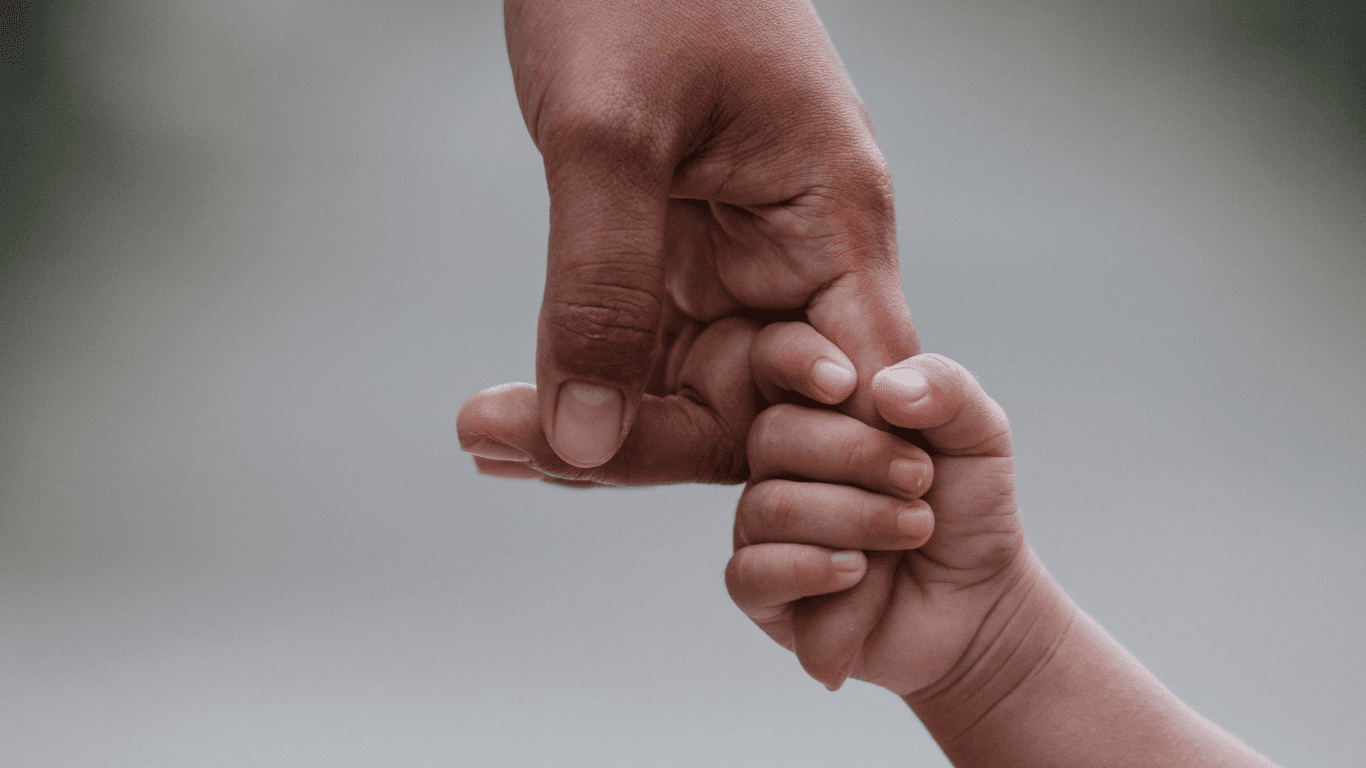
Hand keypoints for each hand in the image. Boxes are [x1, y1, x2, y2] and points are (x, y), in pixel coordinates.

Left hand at [505, 0, 917, 469]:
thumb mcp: (607, 134)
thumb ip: (602, 288)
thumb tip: (587, 440)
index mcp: (830, 221)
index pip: (855, 385)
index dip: (807, 467)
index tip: (720, 524)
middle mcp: (798, 253)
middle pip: (758, 404)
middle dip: (645, 443)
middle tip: (511, 451)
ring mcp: (737, 256)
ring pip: (693, 386)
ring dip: (597, 420)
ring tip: (486, 434)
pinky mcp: (678, 252)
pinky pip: (644, 347)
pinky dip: (582, 379)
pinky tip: (508, 411)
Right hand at [726, 350, 1030, 693]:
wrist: (978, 605)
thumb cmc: (966, 512)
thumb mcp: (979, 437)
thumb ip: (946, 390)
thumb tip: (884, 385)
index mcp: (816, 409)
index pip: (772, 360)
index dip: (794, 359)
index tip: (850, 384)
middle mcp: (779, 463)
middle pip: (772, 435)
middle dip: (856, 455)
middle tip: (920, 480)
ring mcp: (762, 527)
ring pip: (771, 506)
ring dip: (855, 518)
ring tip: (915, 529)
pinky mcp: (760, 590)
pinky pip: (751, 571)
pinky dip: (812, 570)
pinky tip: (858, 573)